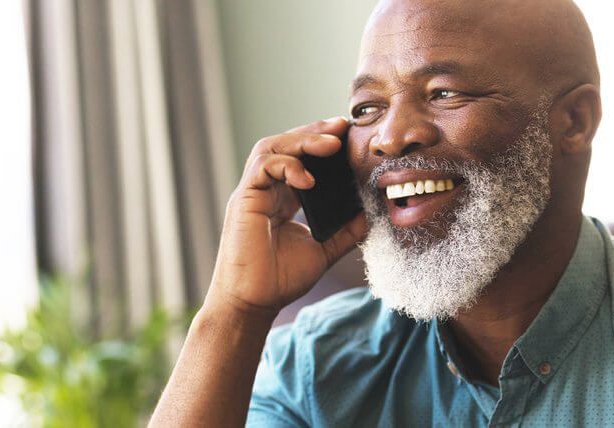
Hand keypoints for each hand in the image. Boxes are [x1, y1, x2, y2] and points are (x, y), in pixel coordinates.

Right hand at [207, 117, 368, 316]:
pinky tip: (309, 178)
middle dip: (315, 132)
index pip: (300, 159)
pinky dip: (287, 165)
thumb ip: (344, 231)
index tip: (349, 137)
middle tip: (343, 127)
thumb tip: (369, 213)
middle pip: (285, 144)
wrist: (254, 302)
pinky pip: (263, 167)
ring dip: (303, 140)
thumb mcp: (322, 251)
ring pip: (272, 147)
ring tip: (331, 143)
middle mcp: (265, 190)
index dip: (322, 144)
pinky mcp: (244, 199)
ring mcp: (253, 192)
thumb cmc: (280, 279)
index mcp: (281, 198)